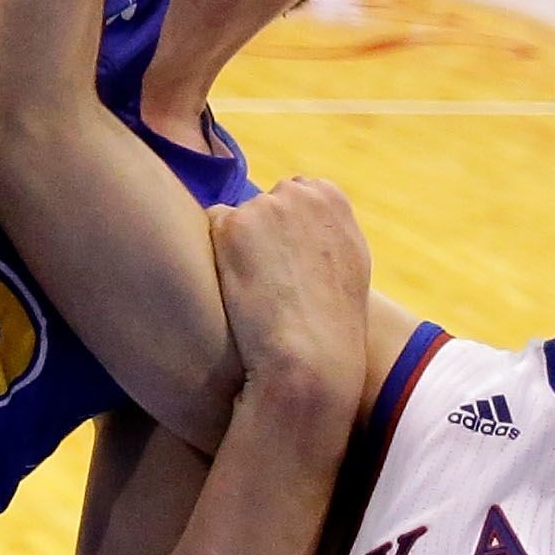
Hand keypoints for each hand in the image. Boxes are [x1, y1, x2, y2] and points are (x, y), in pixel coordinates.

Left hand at [209, 179, 371, 421]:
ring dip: (234, 250)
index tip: (291, 271)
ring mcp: (265, 206)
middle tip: (272, 285)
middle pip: (260, 205)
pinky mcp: (231, 226)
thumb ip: (324, 227)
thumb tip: (300, 208)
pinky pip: (208, 233)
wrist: (311, 361)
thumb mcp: (346, 262)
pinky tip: (236, 292)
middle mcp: (299, 193)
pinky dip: (214, 261)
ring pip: (233, 221)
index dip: (284, 237)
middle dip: (258, 237)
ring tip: (258, 293)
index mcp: (330, 197)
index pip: (291, 195)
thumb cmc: (332, 324)